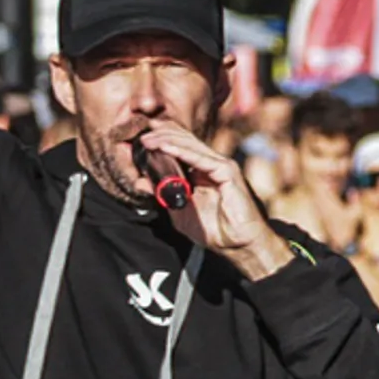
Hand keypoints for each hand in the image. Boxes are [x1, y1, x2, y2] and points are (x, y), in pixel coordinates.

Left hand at [139, 128, 291, 278]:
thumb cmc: (214, 230)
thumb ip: (162, 197)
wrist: (238, 244)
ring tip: (148, 140)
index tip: (140, 137)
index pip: (180, 147)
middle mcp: (211, 164)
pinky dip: (182, 152)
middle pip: (184, 141)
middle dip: (161, 135)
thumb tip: (140, 182)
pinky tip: (165, 147)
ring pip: (190, 146)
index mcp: (201, 171)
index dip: (161, 139)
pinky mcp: (228, 172)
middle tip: (140, 134)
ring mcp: (221, 166)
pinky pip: (201, 159)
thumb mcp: (179, 213)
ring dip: (167, 140)